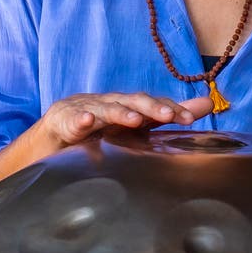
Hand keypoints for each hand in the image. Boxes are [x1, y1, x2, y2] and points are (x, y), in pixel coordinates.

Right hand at [0, 92, 215, 182]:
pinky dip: (79, 120)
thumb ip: (164, 119)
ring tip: (134, 120)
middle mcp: (103, 105)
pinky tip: (86, 123)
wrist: (42, 151)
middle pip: (129, 101)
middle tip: (168, 117)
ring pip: (102, 109)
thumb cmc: (89, 139)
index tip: (188, 120)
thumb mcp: (129, 132)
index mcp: (121, 108)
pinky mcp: (58, 123)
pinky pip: (70, 121)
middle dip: (149, 107)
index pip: (148, 105)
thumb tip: (208, 104)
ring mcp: (80, 111)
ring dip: (118, 113)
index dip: (167, 109)